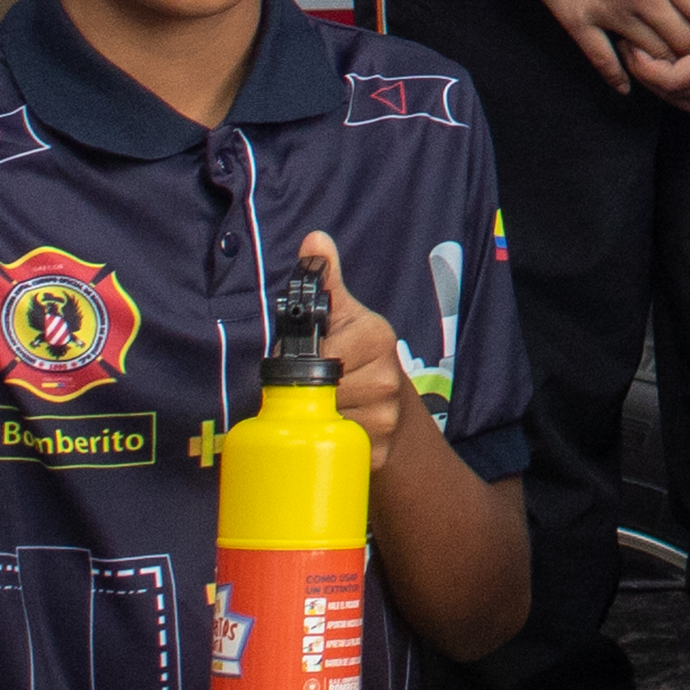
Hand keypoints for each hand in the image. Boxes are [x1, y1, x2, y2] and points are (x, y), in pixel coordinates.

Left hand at [296, 232, 419, 454]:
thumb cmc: (356, 353)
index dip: (301, 361)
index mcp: (377, 337)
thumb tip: (315, 240)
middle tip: (304, 388)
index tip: (299, 361)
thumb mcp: (341, 314)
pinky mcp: (380, 449)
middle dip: (303, 392)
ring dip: (312, 418)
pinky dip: (326, 443)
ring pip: (327, 422)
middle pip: (322, 392)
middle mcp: (388, 377)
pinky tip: (330, 431)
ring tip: (317, 408)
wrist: (390, 403)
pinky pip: (338, 448)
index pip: (324, 355)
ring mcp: (387, 416)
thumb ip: (325, 280)